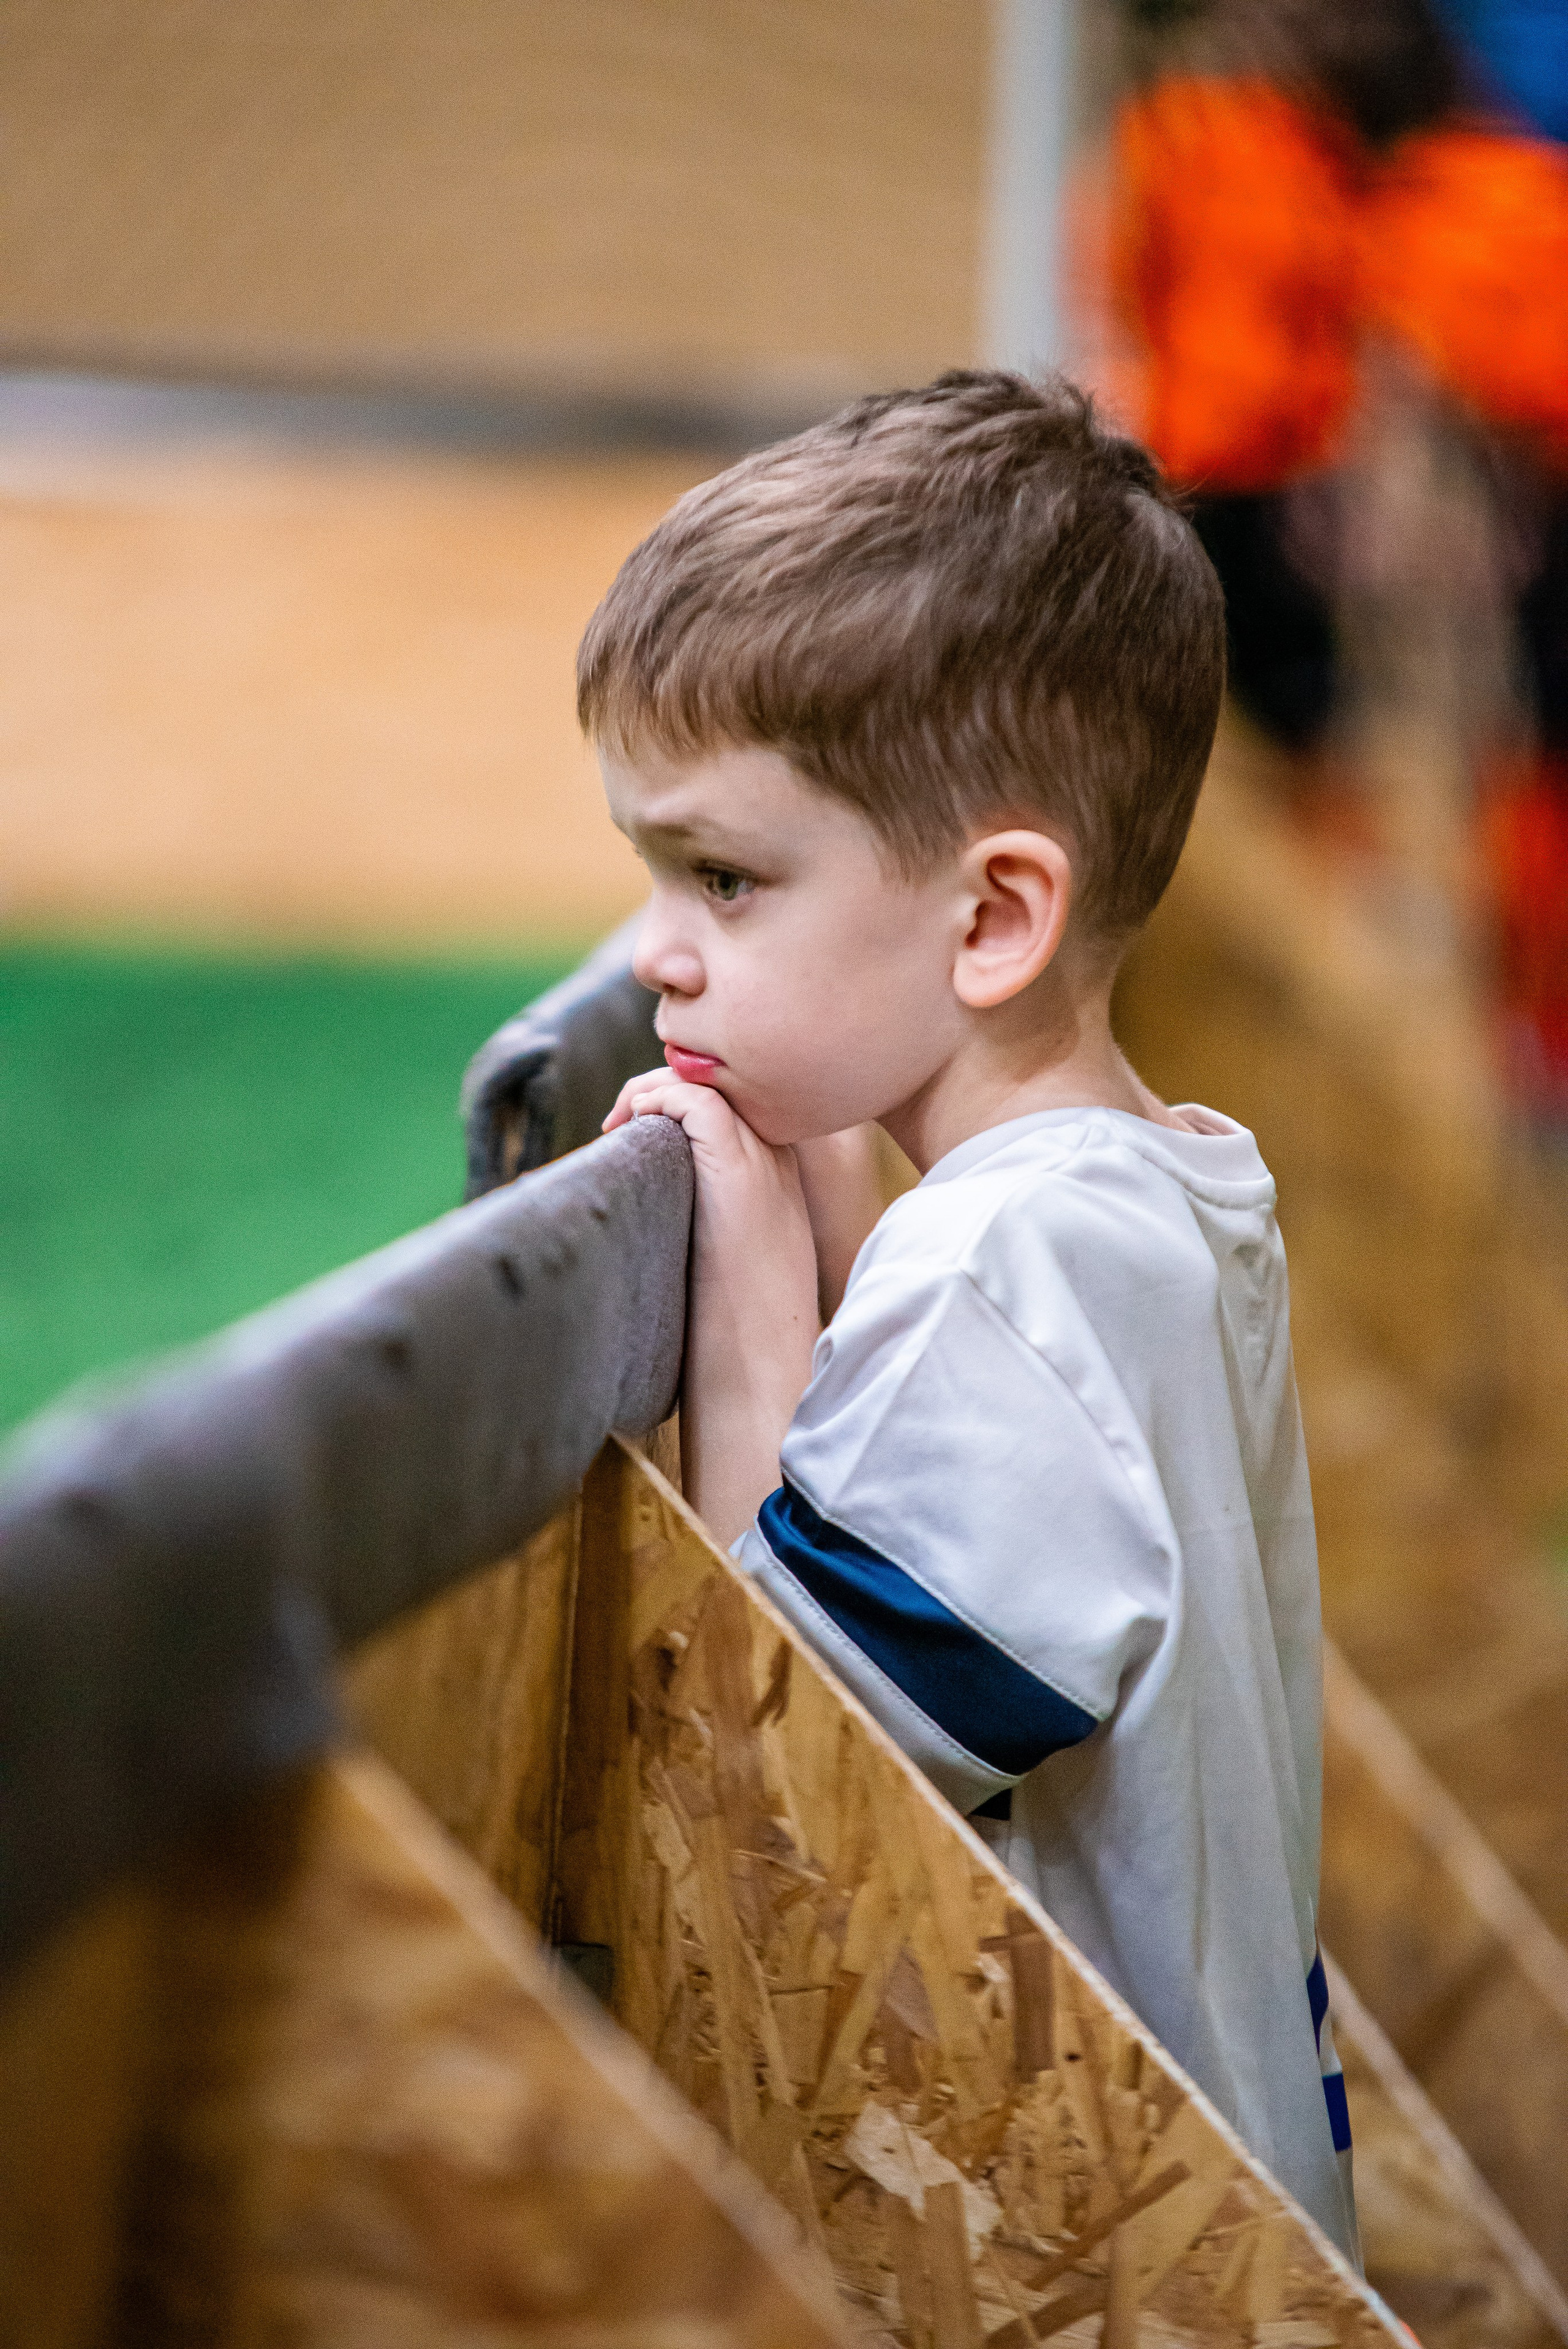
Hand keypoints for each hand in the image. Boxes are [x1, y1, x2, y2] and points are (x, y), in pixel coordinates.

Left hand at [603, 1069, 818, 1545]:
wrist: (762, 1376)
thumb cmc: (739, 1341)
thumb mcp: (731, 1268)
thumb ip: (712, 1230)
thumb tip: (662, 1216)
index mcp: (782, 1183)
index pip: (739, 1108)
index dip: (684, 1105)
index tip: (639, 1130)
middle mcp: (780, 1164)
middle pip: (723, 1087)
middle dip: (666, 1091)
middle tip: (620, 1122)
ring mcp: (763, 1165)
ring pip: (708, 1086)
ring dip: (652, 1091)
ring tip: (616, 1121)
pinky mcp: (738, 1173)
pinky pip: (697, 1101)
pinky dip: (654, 1098)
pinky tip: (624, 1126)